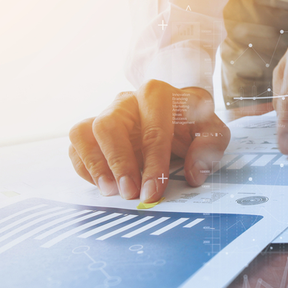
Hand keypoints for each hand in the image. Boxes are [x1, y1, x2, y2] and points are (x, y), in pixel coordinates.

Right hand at [68, 81, 229, 201]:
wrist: (176, 110)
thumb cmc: (192, 122)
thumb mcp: (211, 131)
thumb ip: (208, 149)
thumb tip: (194, 175)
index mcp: (156, 94)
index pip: (152, 130)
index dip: (152, 165)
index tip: (153, 192)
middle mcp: (125, 100)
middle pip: (108, 126)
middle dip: (118, 163)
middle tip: (129, 193)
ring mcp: (105, 113)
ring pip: (83, 132)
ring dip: (94, 165)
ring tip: (110, 191)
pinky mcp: (91, 129)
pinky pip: (76, 145)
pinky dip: (84, 167)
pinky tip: (102, 184)